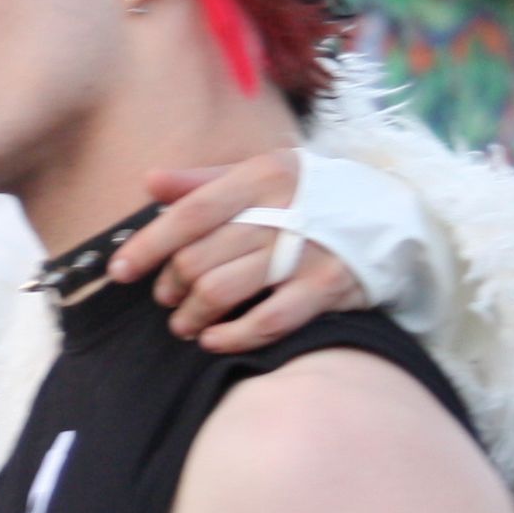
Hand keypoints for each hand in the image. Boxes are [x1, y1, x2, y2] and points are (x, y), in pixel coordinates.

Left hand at [109, 152, 366, 353]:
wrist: (393, 212)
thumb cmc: (313, 194)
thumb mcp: (264, 173)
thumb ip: (204, 181)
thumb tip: (150, 182)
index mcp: (259, 177)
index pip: (189, 214)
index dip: (148, 246)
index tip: (120, 272)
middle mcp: (281, 211)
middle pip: (200, 258)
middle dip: (172, 286)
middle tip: (167, 300)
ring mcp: (305, 251)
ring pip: (224, 290)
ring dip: (193, 315)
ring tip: (186, 323)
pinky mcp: (326, 287)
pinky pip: (268, 321)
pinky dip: (233, 336)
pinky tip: (214, 340)